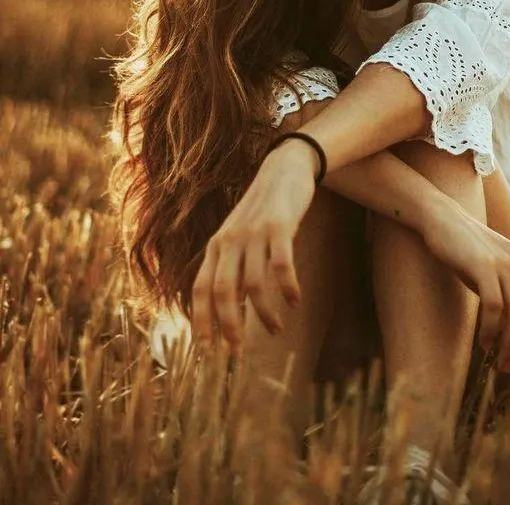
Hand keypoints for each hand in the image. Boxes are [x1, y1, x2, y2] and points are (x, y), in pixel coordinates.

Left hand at [191, 142, 315, 346]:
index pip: (201, 289)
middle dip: (229, 326)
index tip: (206, 350)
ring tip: (275, 329)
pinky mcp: (279, 227)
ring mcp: (254, 233)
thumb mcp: (239, 237)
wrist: (283, 170)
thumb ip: (231, 267)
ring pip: (253, 283)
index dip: (201, 321)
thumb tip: (231, 309)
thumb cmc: (262, 211)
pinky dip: (287, 288)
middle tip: (238, 352)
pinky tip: (295, 302)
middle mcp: (230, 240)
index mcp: (216, 246)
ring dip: (264, 313)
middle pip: (223, 291)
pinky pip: (281, 265)